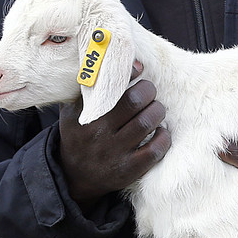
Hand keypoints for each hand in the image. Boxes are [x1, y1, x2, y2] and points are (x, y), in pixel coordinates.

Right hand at [58, 61, 169, 207]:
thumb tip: (127, 62)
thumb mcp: (74, 109)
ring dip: (157, 110)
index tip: (139, 68)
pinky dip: (163, 137)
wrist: (74, 174)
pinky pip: (155, 150)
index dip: (128, 72)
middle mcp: (98, 133)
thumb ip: (90, 86)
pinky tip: (160, 131)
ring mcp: (114, 152)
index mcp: (85, 113)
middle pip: (134, 101)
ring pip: (147, 122)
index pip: (109, 86)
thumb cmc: (80, 132)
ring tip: (155, 109)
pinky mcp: (128, 169)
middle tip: (149, 91)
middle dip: (148, 90)